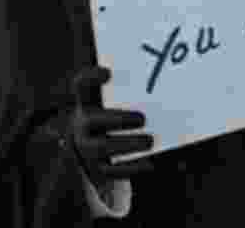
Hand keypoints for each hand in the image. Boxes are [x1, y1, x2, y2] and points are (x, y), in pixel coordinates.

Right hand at [71, 66, 154, 182]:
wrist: (94, 147)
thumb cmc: (113, 115)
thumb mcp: (112, 101)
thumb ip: (129, 90)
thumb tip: (163, 75)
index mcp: (86, 102)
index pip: (81, 85)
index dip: (91, 78)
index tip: (108, 73)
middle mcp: (82, 124)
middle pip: (93, 120)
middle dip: (118, 119)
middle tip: (142, 118)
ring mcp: (87, 147)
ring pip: (102, 147)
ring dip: (127, 144)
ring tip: (150, 141)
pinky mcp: (97, 169)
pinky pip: (111, 171)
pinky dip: (131, 168)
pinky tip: (149, 164)